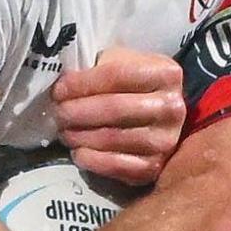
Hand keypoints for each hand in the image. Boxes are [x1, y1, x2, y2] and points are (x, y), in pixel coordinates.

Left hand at [50, 48, 185, 185]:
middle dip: (78, 111)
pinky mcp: (155, 166)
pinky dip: (92, 160)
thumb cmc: (134, 88)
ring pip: (113, 138)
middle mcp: (171, 108)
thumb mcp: (125, 64)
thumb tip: (65, 83)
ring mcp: (165, 140)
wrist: (160, 120)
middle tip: (58, 113)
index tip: (59, 90)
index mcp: (166, 74)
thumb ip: (101, 67)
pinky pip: (117, 166)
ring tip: (64, 132)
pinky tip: (79, 153)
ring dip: (80, 136)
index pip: (117, 75)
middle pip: (115, 108)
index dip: (82, 83)